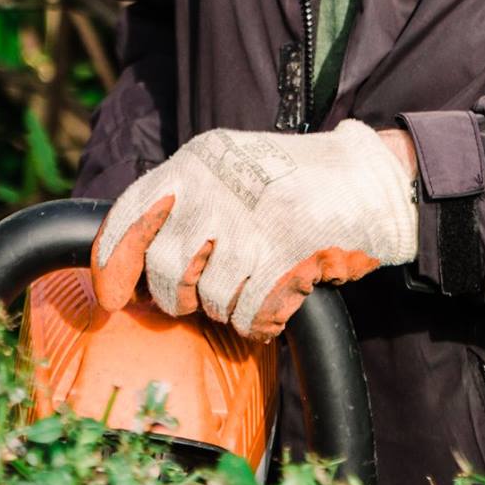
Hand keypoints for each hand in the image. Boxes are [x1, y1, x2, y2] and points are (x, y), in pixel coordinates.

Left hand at [90, 121, 418, 339]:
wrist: (372, 177)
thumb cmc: (293, 182)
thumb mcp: (229, 169)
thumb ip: (184, 202)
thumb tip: (132, 267)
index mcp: (195, 162)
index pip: (131, 214)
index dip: (113, 262)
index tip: (112, 297)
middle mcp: (215, 189)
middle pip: (164, 269)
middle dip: (176, 297)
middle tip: (196, 297)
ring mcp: (251, 223)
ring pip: (208, 299)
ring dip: (227, 307)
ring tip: (251, 285)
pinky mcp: (287, 256)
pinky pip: (250, 315)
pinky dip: (259, 322)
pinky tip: (275, 306)